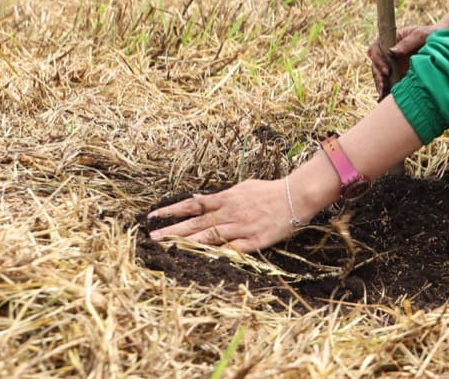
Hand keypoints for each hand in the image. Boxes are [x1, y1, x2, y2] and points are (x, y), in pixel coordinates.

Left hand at [147, 179, 299, 252]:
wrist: (295, 197)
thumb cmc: (269, 191)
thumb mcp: (242, 188)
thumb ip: (220, 196)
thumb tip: (197, 199)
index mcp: (226, 199)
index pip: (193, 205)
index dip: (172, 210)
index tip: (153, 216)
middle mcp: (230, 213)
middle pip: (196, 222)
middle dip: (173, 230)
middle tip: (153, 238)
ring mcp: (241, 228)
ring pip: (209, 237)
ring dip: (187, 243)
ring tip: (168, 249)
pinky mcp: (253, 241)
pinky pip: (231, 250)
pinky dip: (216, 254)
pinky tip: (200, 261)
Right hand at [368, 25, 437, 94]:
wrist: (446, 44)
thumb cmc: (432, 34)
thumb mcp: (421, 35)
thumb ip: (407, 43)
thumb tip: (391, 52)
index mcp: (391, 40)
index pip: (376, 49)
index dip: (378, 60)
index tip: (387, 71)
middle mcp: (390, 53)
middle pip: (376, 64)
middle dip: (378, 76)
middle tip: (384, 86)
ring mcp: (394, 64)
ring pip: (381, 75)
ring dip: (380, 85)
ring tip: (384, 95)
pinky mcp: (399, 74)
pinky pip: (389, 83)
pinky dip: (387, 90)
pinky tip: (387, 99)